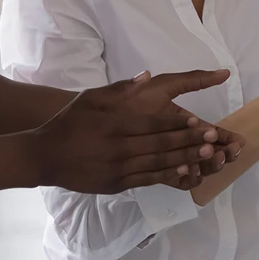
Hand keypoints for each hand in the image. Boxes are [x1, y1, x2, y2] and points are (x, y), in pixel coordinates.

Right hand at [29, 69, 233, 193]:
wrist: (43, 156)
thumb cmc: (68, 123)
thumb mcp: (90, 98)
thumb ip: (120, 89)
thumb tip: (146, 75)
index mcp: (114, 124)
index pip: (152, 123)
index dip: (178, 123)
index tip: (200, 121)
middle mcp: (118, 147)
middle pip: (160, 144)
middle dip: (190, 142)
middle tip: (214, 140)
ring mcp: (117, 168)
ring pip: (157, 163)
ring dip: (185, 160)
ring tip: (208, 156)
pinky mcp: (116, 184)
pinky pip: (147, 180)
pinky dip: (168, 176)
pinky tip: (186, 173)